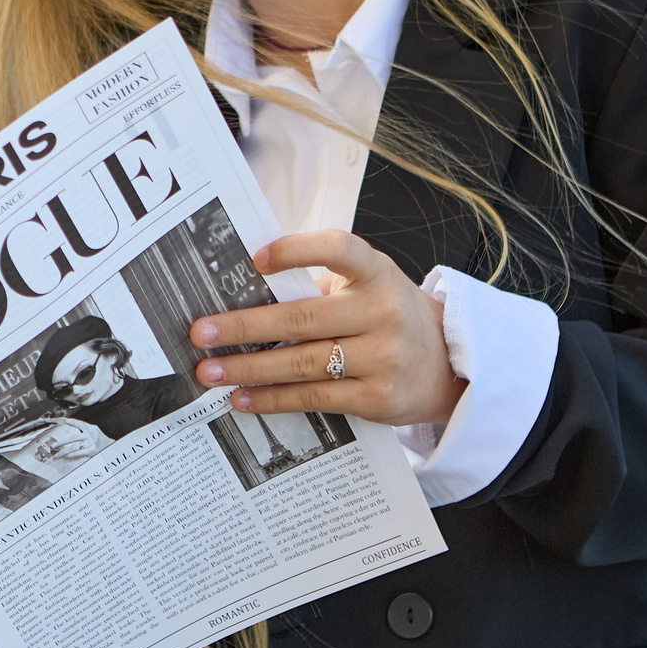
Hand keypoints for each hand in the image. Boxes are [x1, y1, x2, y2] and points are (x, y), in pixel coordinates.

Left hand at [191, 230, 464, 426]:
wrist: (444, 366)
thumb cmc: (386, 315)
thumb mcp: (367, 286)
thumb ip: (321, 284)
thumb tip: (243, 293)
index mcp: (376, 273)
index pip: (339, 249)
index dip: (296, 251)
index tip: (255, 259)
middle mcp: (382, 312)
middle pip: (302, 317)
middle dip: (244, 326)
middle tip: (201, 331)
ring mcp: (382, 357)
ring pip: (301, 363)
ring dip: (248, 368)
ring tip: (209, 371)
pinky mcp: (376, 397)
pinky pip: (313, 398)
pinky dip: (272, 398)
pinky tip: (242, 397)